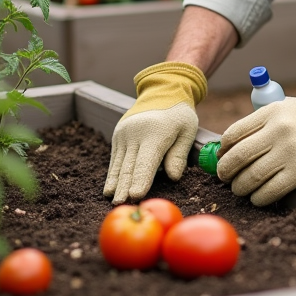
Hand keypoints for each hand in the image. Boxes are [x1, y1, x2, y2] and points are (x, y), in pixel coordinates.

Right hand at [105, 62, 206, 202]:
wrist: (161, 89)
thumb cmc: (179, 114)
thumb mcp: (187, 131)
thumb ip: (179, 154)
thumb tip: (173, 177)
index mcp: (155, 132)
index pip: (146, 161)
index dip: (141, 180)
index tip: (136, 195)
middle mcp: (135, 133)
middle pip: (130, 165)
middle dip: (125, 187)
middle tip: (121, 205)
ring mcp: (124, 133)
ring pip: (120, 163)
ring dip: (115, 183)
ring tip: (112, 200)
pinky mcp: (118, 135)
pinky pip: (116, 158)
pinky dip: (113, 173)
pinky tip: (109, 188)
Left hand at [216, 87, 295, 205]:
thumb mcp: (283, 108)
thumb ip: (259, 122)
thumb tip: (227, 147)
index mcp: (271, 112)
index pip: (235, 133)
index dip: (223, 148)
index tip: (221, 157)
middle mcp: (279, 131)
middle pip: (240, 156)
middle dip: (226, 170)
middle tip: (224, 176)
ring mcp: (290, 153)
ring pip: (252, 177)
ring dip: (240, 187)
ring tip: (239, 188)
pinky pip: (270, 191)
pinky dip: (258, 198)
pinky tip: (256, 197)